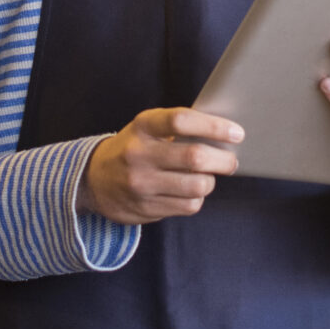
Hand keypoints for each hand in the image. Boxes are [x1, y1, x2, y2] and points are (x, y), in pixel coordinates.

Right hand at [76, 107, 242, 225]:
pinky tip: (190, 191)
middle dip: (223, 160)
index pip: (181, 120)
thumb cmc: (133, 148)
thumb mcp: (146, 128)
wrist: (93, 180)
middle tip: (232, 161)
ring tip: (207, 177)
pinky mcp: (146, 208)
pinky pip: (189, 205)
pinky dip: (197, 198)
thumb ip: (177, 128)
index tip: (236, 133)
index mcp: (143, 126)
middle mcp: (139, 154)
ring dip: (210, 181)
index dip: (214, 126)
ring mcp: (141, 183)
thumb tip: (223, 134)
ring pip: (197, 185)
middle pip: (195, 156)